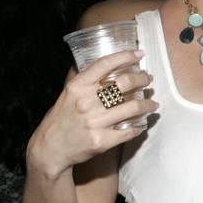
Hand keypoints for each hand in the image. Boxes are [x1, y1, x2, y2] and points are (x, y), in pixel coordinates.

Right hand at [27, 50, 157, 178]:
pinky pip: (129, 131)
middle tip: (148, 80)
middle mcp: (86, 102)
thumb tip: (103, 62)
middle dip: (142, 79)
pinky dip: (139, 126)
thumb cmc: (61, 118)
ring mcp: (95, 123)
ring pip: (133, 107)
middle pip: (125, 83)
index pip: (105, 63)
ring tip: (152, 104)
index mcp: (78, 87)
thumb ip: (84, 79)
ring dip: (148, 104)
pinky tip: (142, 123)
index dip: (125, 56)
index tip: (139, 54)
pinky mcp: (101, 141)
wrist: (50, 149)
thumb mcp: (68, 94)